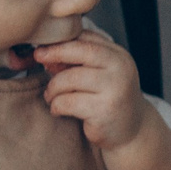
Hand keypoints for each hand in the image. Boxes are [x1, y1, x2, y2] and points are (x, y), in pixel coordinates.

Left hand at [35, 28, 151, 152]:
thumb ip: (77, 61)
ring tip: (51, 96)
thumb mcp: (98, 75)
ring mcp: (115, 90)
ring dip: (53, 88)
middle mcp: (121, 70)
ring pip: (70, 78)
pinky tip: (58, 110)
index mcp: (119, 57)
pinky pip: (68, 102)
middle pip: (81, 51)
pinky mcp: (104, 111)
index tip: (43, 48)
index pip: (88, 39)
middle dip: (55, 53)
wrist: (132, 130)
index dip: (62, 42)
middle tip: (38, 58)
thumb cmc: (108, 99)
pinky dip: (56, 106)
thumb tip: (45, 53)